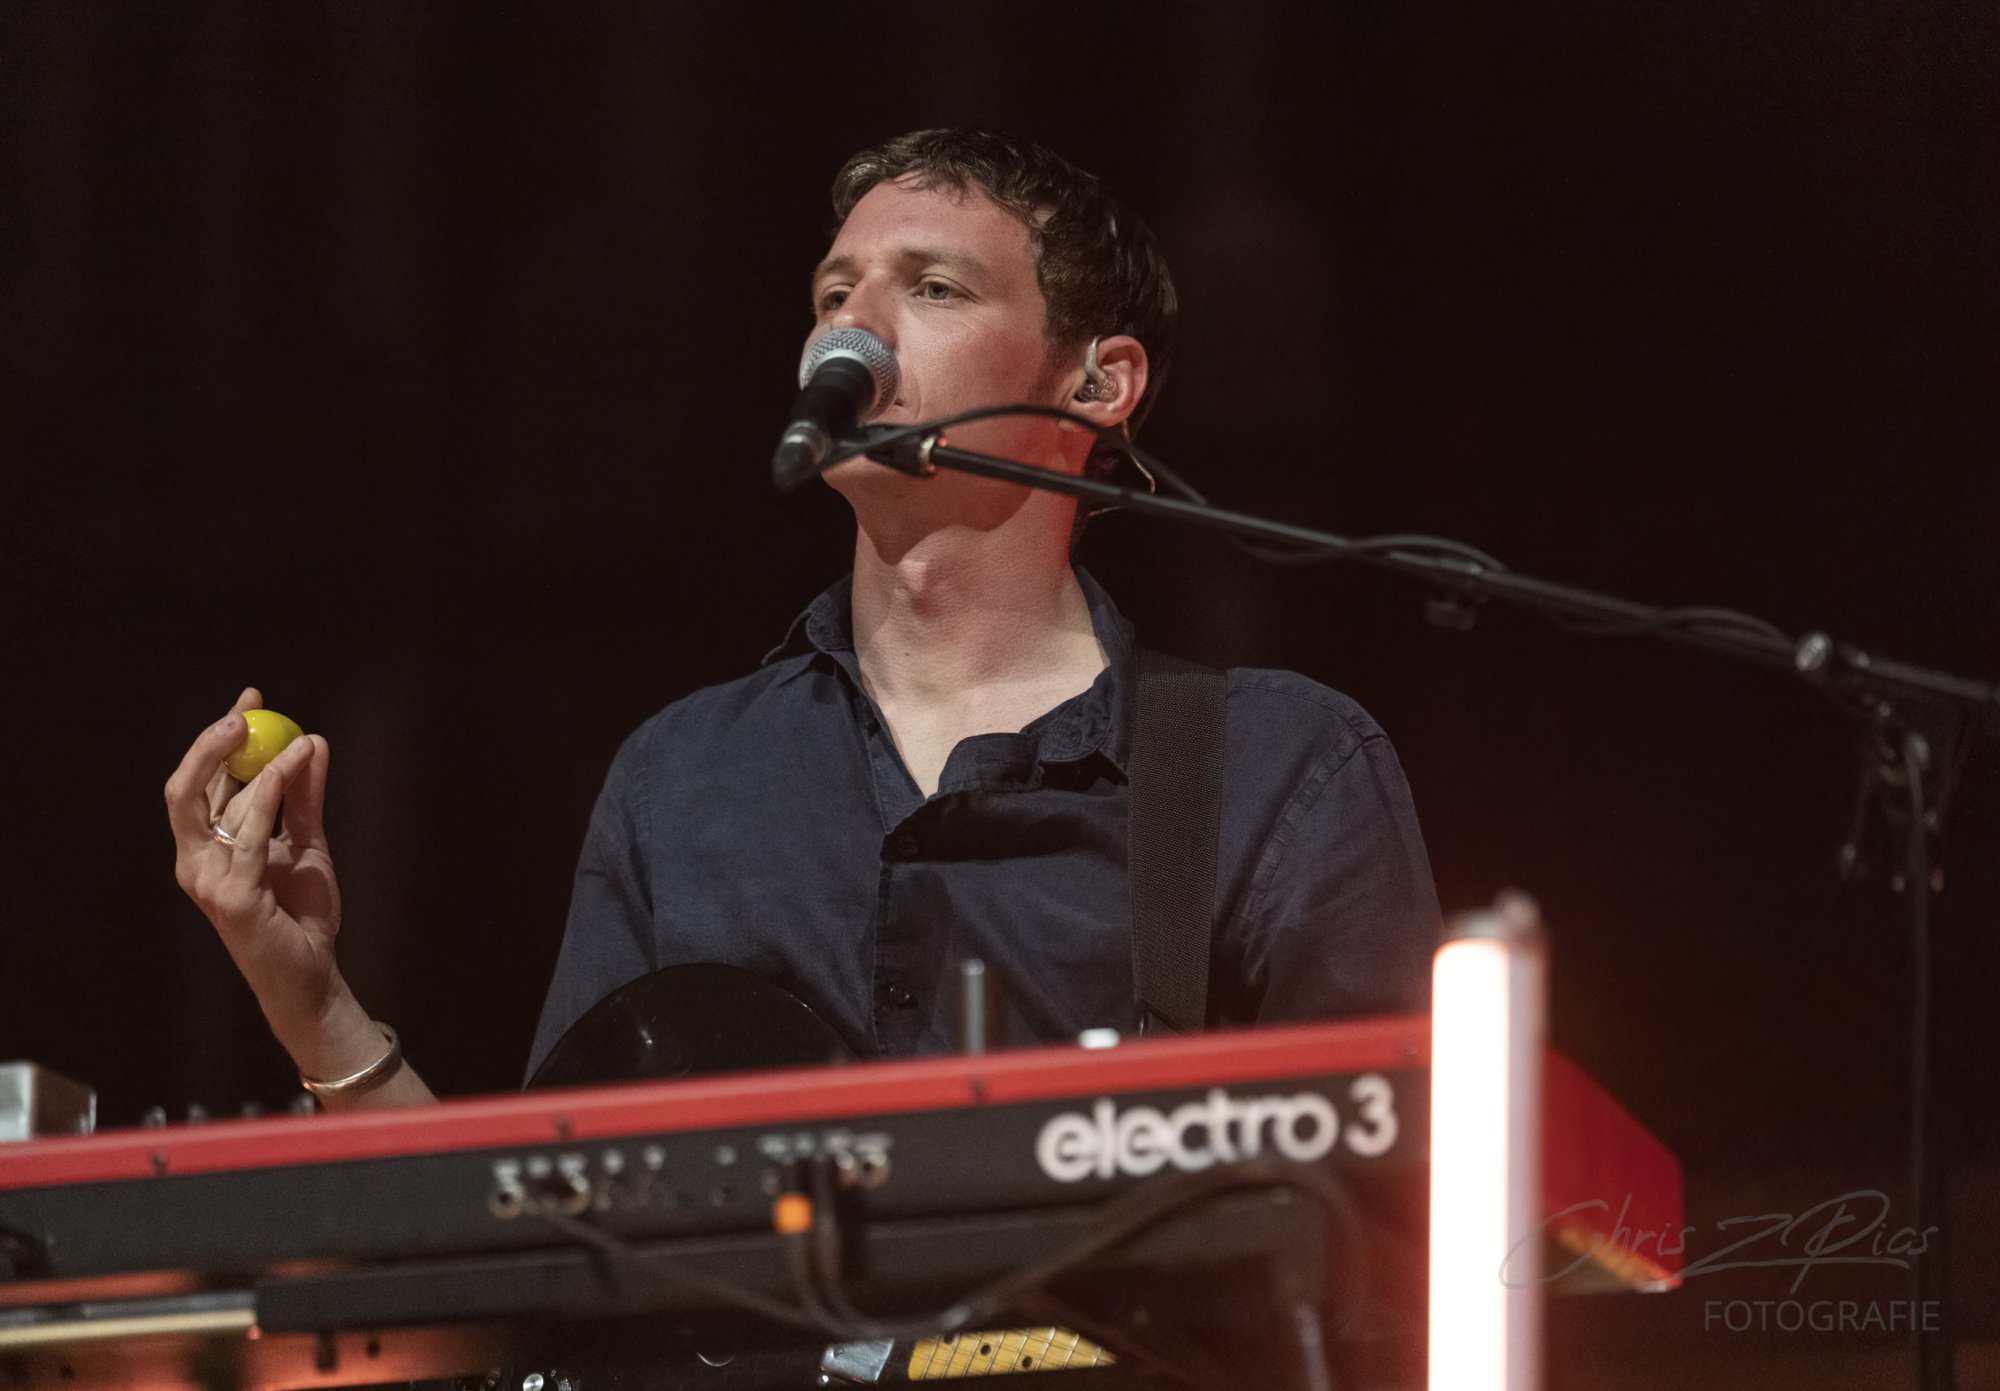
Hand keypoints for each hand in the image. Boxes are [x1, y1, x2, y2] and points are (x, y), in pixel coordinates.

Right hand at [166, 686, 341, 1046]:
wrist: (312, 973)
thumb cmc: (302, 913)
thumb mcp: (308, 843)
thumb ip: (305, 797)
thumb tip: (312, 740)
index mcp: (206, 847)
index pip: (200, 783)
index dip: (218, 738)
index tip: (250, 699)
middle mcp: (195, 861)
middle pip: (184, 789)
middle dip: (211, 743)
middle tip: (246, 710)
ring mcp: (207, 881)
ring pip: (214, 805)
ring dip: (258, 763)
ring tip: (298, 740)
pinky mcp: (232, 898)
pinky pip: (249, 834)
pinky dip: (267, 794)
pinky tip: (288, 767)